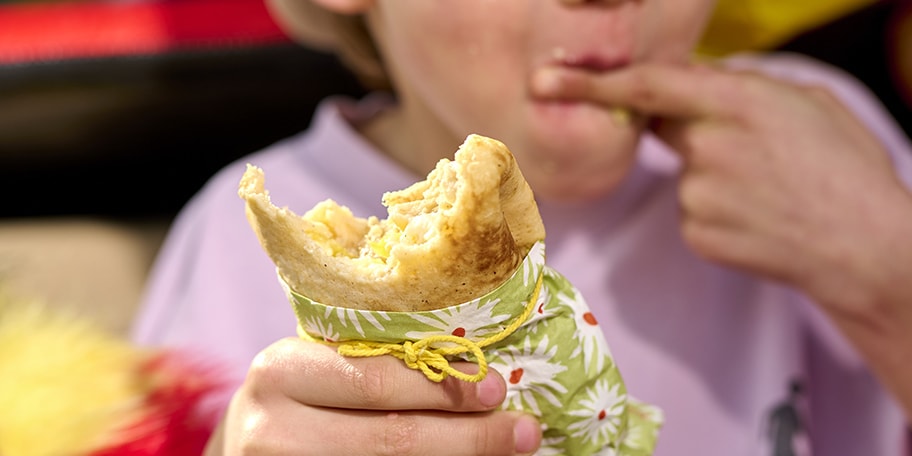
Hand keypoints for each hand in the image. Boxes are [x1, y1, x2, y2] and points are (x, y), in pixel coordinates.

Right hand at [205, 337, 540, 454]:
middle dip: (469, 437)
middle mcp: (272, 429)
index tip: (498, 388)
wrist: (249, 446)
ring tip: (508, 454)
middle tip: (524, 431)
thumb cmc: (301, 397)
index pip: (376, 381)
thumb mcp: (322, 367)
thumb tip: (480, 374)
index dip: (443, 389)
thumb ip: (375, 364)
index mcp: (282, 371)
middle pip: (391, 439)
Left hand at [531, 61, 911, 316]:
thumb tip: (700, 80)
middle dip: (692, 131)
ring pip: (687, 174)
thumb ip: (746, 86)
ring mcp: (699, 196)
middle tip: (751, 154)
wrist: (868, 249)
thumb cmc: (848, 170)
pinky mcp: (698, 235)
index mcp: (740, 104)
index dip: (594, 80)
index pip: (649, 85)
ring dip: (716, 176)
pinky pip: (694, 212)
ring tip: (772, 192)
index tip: (547, 80)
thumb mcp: (810, 104)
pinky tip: (760, 219)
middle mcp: (709, 148)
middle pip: (668, 129)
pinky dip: (719, 211)